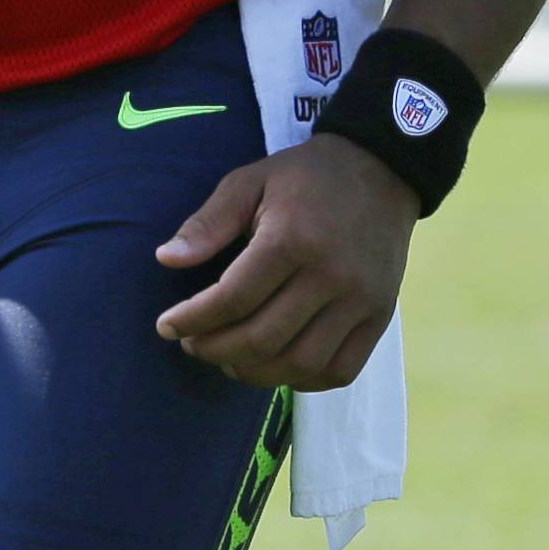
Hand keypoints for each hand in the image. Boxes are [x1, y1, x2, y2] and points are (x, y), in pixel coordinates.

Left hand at [150, 138, 411, 388]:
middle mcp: (330, 275)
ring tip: (229, 358)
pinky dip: (303, 380)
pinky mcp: (380, 316)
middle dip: (215, 350)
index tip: (167, 326)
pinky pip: (340, 371)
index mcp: (292, 239)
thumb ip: (208, 222)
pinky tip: (277, 365)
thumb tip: (166, 259)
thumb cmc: (306, 178)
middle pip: (262, 339)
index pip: (232, 300)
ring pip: (300, 364)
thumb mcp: (250, 181)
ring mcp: (360, 300)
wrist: (382, 169)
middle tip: (193, 344)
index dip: (192, 320)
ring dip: (255, 373)